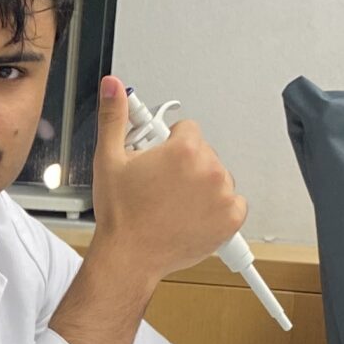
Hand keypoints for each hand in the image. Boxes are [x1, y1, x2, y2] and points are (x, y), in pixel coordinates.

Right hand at [87, 76, 246, 283]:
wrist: (129, 257)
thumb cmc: (121, 215)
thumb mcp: (109, 159)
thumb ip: (114, 116)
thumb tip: (113, 85)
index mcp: (184, 150)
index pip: (188, 129)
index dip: (169, 144)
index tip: (159, 161)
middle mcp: (209, 170)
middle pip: (204, 153)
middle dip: (185, 165)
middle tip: (161, 186)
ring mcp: (224, 196)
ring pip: (217, 177)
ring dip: (202, 186)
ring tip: (174, 203)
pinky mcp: (231, 219)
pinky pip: (234, 203)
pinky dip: (219, 209)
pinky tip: (193, 215)